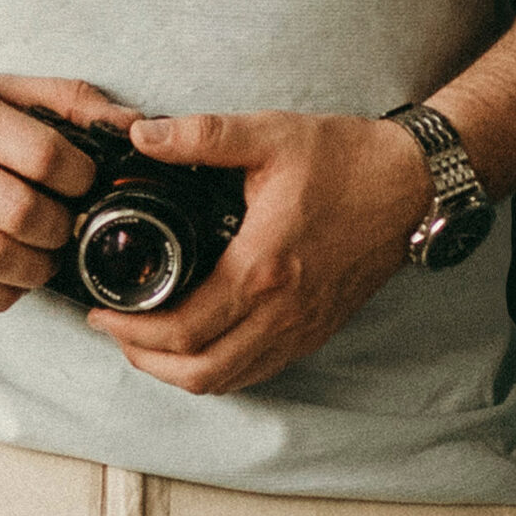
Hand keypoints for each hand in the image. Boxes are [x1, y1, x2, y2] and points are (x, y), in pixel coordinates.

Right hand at [0, 73, 141, 314]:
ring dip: (38, 264)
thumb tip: (133, 123)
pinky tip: (12, 268)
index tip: (84, 180)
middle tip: (67, 219)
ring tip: (43, 248)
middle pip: (25, 214)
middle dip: (62, 225)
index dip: (81, 176)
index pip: (45, 156)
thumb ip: (63, 99)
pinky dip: (6, 289)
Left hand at [86, 110, 433, 390]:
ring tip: (145, 338)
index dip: (130, 329)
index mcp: (262, 268)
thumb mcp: (269, 134)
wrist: (412, 185)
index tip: (102, 310)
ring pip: (228, 380)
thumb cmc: (345, 159)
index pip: (183, 329)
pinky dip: (218, 369)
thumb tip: (141, 136)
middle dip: (144, 357)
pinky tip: (197, 341)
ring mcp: (303, 328)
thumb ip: (200, 136)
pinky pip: (257, 371)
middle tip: (114, 327)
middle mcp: (283, 312)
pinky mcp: (316, 331)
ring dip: (178, 370)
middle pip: (199, 371)